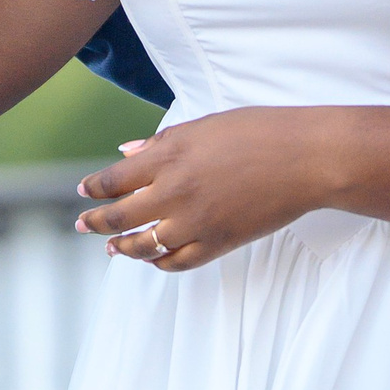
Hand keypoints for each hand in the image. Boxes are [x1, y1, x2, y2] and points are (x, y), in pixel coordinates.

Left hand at [75, 109, 349, 270]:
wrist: (307, 158)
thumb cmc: (260, 131)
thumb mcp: (204, 126)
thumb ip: (162, 142)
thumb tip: (127, 152)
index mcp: (168, 157)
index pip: (114, 179)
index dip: (94, 188)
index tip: (83, 191)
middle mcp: (174, 192)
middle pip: (120, 215)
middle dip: (95, 222)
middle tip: (81, 226)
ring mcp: (195, 222)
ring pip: (143, 245)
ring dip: (122, 248)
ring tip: (112, 248)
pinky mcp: (218, 243)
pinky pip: (177, 262)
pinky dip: (159, 263)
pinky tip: (153, 258)